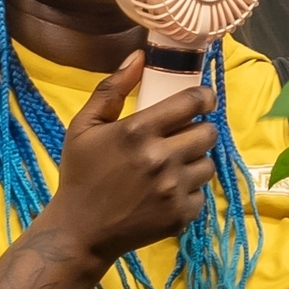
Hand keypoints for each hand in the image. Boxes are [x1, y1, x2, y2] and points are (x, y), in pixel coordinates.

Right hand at [45, 51, 215, 263]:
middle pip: (208, 133)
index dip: (204, 98)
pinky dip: (189, 193)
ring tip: (174, 167)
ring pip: (208, 165)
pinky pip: (202, 195)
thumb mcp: (84, 127)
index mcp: (137, 131)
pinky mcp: (180, 216)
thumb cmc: (80, 175)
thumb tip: (139, 56)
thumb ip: (112, 89)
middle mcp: (161, 158)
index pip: (192, 102)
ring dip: (195, 162)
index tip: (203, 100)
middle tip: (185, 136)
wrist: (80, 231)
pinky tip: (168, 193)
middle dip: (200, 130)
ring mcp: (173, 190)